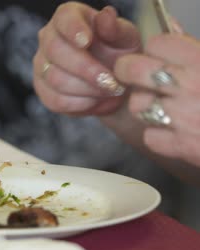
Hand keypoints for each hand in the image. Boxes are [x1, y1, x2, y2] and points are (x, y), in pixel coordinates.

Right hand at [33, 2, 140, 115]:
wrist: (113, 82)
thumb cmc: (118, 53)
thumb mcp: (125, 40)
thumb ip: (116, 29)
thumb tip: (106, 15)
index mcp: (68, 17)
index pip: (64, 18)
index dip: (73, 29)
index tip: (87, 41)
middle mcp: (48, 38)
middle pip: (56, 51)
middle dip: (86, 69)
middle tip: (112, 82)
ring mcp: (41, 64)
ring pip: (56, 78)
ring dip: (87, 89)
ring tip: (110, 92)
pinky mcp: (42, 89)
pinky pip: (55, 100)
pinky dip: (80, 104)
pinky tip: (96, 101)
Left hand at [114, 34, 199, 165]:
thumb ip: (196, 51)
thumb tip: (169, 30)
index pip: (156, 44)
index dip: (154, 50)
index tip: (157, 57)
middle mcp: (189, 85)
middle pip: (132, 69)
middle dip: (129, 71)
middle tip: (133, 76)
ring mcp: (183, 117)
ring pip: (137, 105)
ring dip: (145, 107)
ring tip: (162, 108)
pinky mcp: (183, 146)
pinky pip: (150, 137)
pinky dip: (158, 136)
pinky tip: (172, 132)